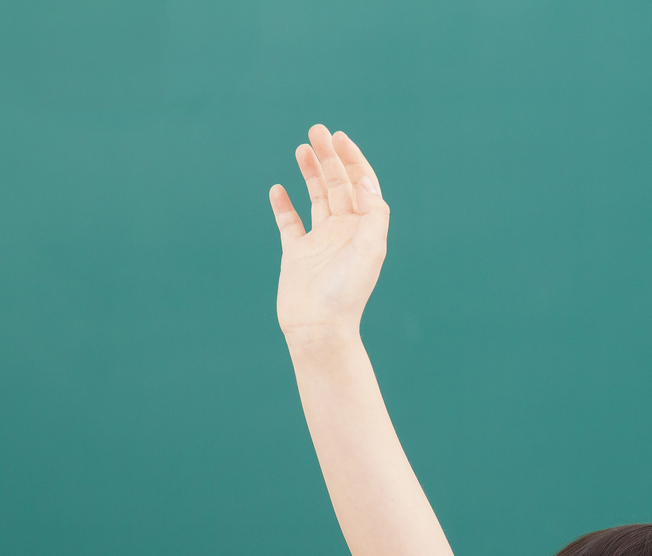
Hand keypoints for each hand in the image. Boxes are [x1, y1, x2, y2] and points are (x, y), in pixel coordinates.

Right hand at [269, 125, 388, 338]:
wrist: (318, 328)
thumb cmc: (347, 293)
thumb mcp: (370, 250)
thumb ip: (373, 213)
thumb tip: (365, 179)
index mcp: (365, 229)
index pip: (362, 185)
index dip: (353, 159)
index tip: (339, 138)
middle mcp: (345, 232)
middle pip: (338, 185)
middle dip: (329, 157)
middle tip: (316, 131)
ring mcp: (320, 242)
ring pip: (316, 198)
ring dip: (311, 173)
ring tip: (302, 149)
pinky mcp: (297, 253)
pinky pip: (289, 223)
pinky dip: (283, 205)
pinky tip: (278, 189)